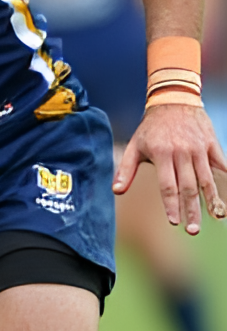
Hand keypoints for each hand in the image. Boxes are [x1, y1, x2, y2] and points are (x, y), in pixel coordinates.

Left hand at [115, 104, 226, 233]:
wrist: (173, 100)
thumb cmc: (151, 127)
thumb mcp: (135, 145)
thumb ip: (126, 169)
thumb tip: (116, 191)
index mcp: (161, 153)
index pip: (167, 185)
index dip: (171, 204)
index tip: (174, 221)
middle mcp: (182, 152)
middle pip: (188, 187)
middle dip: (191, 210)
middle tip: (192, 230)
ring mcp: (199, 149)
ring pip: (207, 179)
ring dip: (212, 200)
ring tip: (216, 218)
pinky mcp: (212, 145)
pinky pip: (221, 166)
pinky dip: (224, 180)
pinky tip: (225, 198)